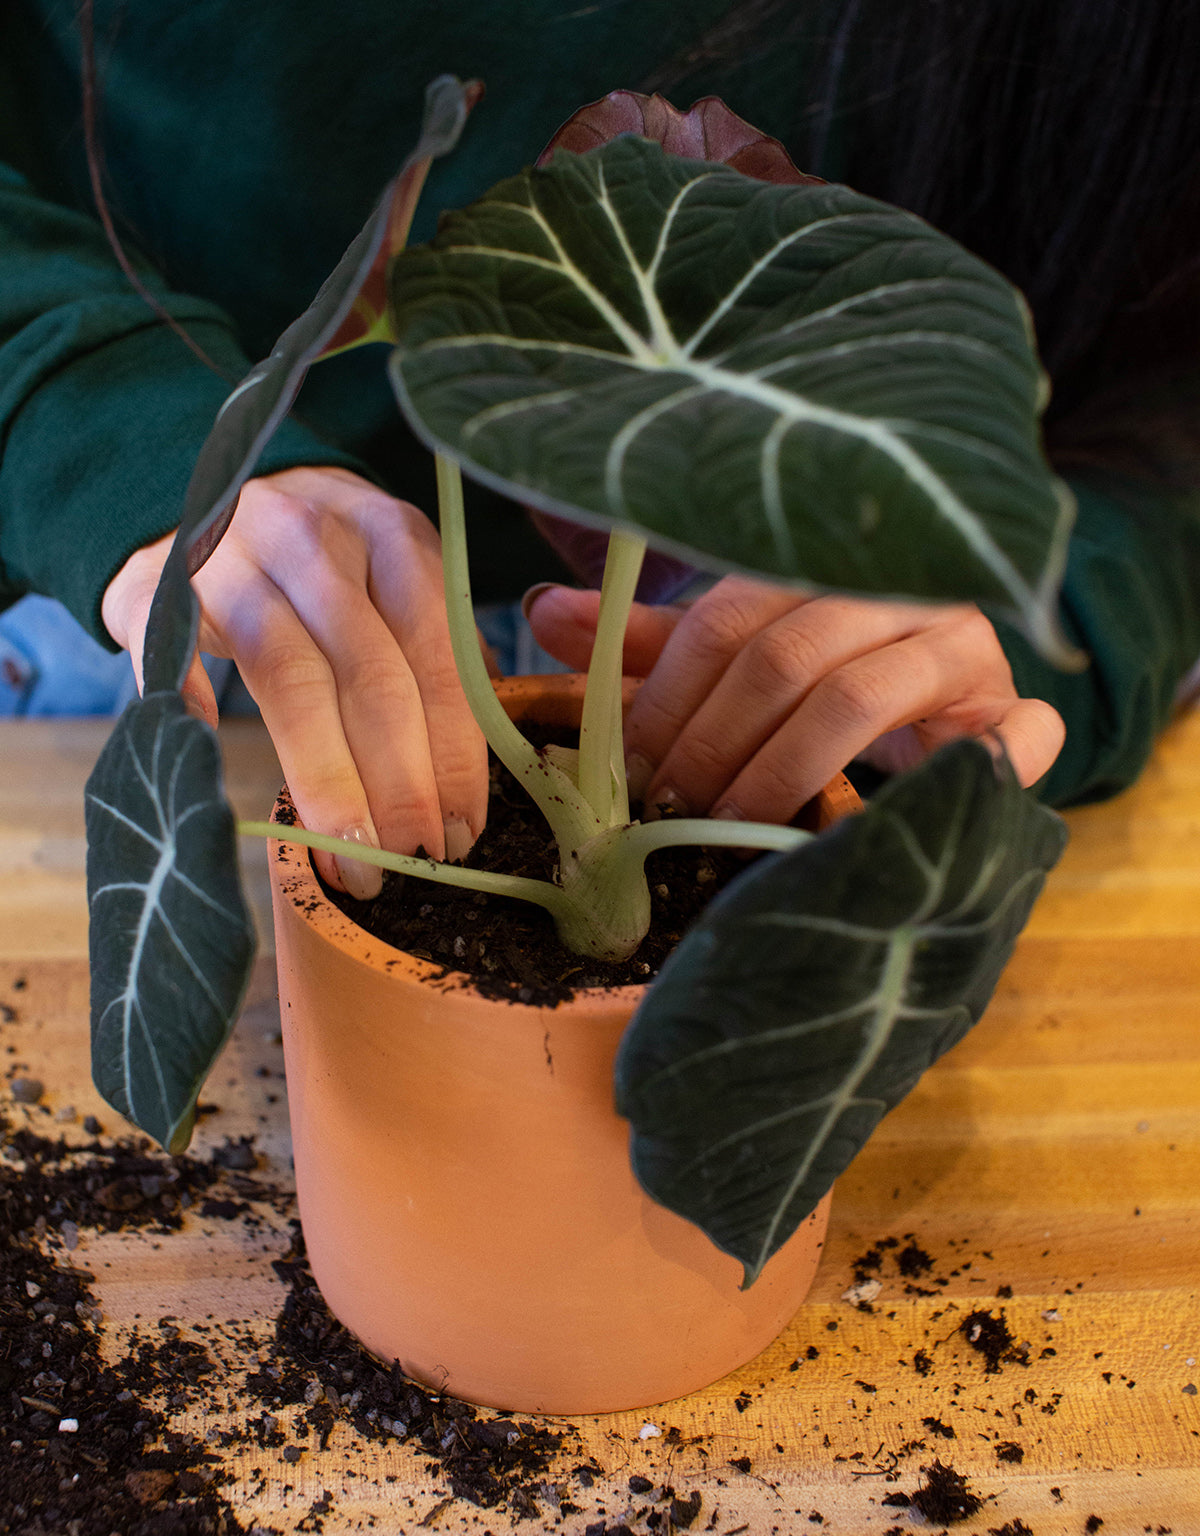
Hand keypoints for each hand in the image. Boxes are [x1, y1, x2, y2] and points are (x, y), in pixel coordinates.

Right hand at [102, 466, 488, 895]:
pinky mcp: (156, 583)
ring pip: (291, 679)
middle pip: (371, 675)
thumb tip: (489, 745)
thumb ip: (436, 644)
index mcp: (393, 537)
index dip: (454, 754)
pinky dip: (200, 714)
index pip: (438, 657)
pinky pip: (177, 656)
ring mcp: (233, 558)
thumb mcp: (390, 571)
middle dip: (401, 783)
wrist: (201, 489)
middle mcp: (317, 539)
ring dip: (327, 781)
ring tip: (352, 857)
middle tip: (414, 860)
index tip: (463, 831)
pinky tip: (225, 785)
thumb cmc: (317, 560)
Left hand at [525, 574, 1064, 823]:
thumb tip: (545, 615)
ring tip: (726, 828)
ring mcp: (962, 647)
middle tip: (665, 811)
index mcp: (820, 569)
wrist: (951, 693)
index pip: (726, 622)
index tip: (628, 767)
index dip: (666, 698)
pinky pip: (1011, 734)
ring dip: (779, 773)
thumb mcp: (742, 657)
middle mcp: (893, 591)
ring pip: (857, 698)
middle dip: (712, 744)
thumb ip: (657, 645)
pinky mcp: (1013, 709)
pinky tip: (912, 804)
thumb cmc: (829, 677)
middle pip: (784, 658)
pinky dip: (966, 767)